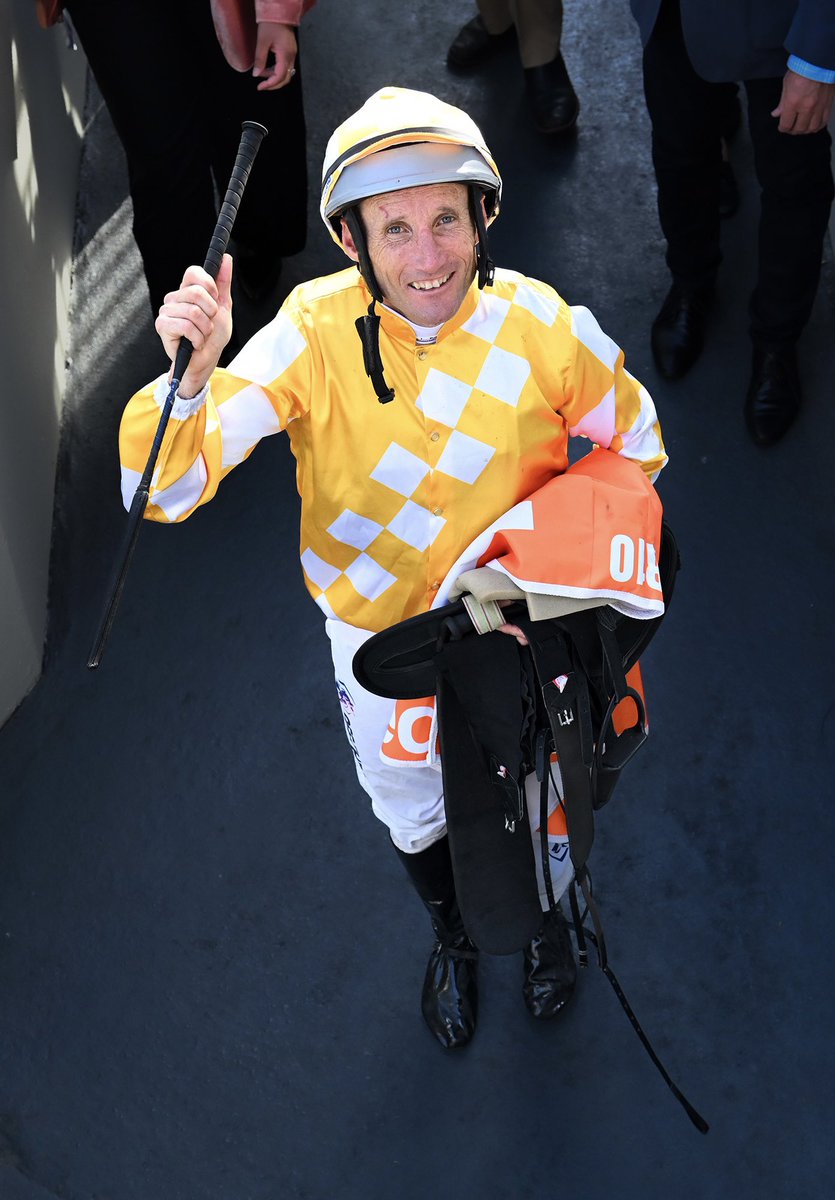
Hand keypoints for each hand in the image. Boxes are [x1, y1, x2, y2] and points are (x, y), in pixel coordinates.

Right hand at [155, 255, 232, 397]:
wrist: (206, 360)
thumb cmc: (213, 336)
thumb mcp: (223, 307)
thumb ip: (223, 283)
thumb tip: (227, 258)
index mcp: (187, 290)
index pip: (193, 272)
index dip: (209, 285)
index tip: (214, 299)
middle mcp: (174, 297)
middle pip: (196, 292)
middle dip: (211, 312)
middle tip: (208, 324)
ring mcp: (166, 311)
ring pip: (193, 312)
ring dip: (205, 329)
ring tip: (202, 335)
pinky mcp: (162, 325)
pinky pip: (185, 326)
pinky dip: (197, 338)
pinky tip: (195, 343)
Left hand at [253, 22, 297, 90]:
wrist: (279, 12)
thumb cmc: (270, 24)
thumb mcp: (262, 42)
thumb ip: (260, 59)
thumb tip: (256, 74)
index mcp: (285, 55)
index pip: (279, 76)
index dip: (270, 84)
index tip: (260, 87)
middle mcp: (291, 57)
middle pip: (286, 78)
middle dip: (274, 85)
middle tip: (262, 86)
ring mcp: (292, 54)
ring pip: (286, 74)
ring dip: (274, 78)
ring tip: (262, 75)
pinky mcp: (290, 52)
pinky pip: (285, 67)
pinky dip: (276, 71)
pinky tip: (267, 69)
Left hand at [772, 69, 834, 133]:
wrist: (818, 60)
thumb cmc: (801, 69)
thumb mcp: (786, 85)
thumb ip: (782, 103)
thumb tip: (777, 113)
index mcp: (793, 103)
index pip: (786, 125)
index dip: (782, 128)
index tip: (782, 127)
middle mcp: (806, 107)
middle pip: (799, 129)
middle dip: (792, 130)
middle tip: (791, 127)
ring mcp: (818, 107)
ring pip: (812, 128)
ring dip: (805, 130)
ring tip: (801, 127)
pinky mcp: (827, 104)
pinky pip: (823, 121)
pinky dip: (818, 126)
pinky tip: (813, 125)